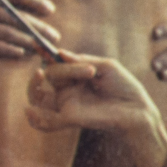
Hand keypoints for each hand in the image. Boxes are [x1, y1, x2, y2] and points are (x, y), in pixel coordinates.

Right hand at [0, 0, 64, 59]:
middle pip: (17, 17)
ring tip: (43, 48)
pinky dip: (6, 49)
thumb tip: (10, 14)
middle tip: (55, 37)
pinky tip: (20, 53)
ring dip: (27, 41)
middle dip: (38, 28)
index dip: (35, 1)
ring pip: (6, 32)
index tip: (51, 9)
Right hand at [26, 56, 166, 143]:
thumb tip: (59, 53)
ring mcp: (67, 104)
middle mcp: (68, 89)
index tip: (37, 44)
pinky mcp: (70, 119)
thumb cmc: (124, 86)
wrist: (137, 108)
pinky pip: (46, 122)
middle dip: (63, 68)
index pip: (55, 63)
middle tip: (82, 69)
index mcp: (75, 75)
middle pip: (50, 75)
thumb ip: (81, 61)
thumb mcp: (105, 66)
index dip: (44, 54)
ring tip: (41, 75)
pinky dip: (34, 118)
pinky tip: (30, 111)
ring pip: (38, 97)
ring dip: (33, 87)